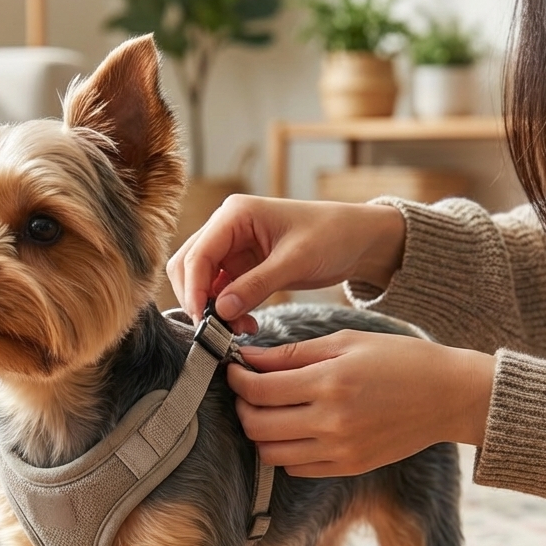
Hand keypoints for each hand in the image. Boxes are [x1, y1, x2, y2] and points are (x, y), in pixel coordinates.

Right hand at [166, 195, 406, 330]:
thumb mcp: (295, 261)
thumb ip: (256, 285)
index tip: (203, 321)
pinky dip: (227, 311)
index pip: (197, 254)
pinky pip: (220, 292)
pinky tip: (246, 324)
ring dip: (213, 309)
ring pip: (202, 282)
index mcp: (235, 214)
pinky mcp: (241, 267)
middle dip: (198, 300)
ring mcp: (232, 248)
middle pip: (189, 267)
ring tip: (239, 330)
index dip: (194, 289)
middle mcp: (226, 227)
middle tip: (217, 331)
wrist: (357, 240)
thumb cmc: (332, 236)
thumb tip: (221, 310)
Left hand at [227, 331, 494, 476]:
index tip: (234, 369)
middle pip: (257, 425)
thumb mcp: (346, 342)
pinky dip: (284, 451)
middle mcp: (331, 421)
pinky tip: (293, 429)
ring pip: (271, 453)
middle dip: (242, 407)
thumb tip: (247, 357)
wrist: (449, 396)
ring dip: (259, 432)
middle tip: (246, 390)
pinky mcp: (349, 468)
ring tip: (267, 411)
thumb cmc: (399, 360)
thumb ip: (292, 353)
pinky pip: (296, 469)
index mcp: (330, 382)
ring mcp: (340, 450)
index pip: (259, 390)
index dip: (237, 380)